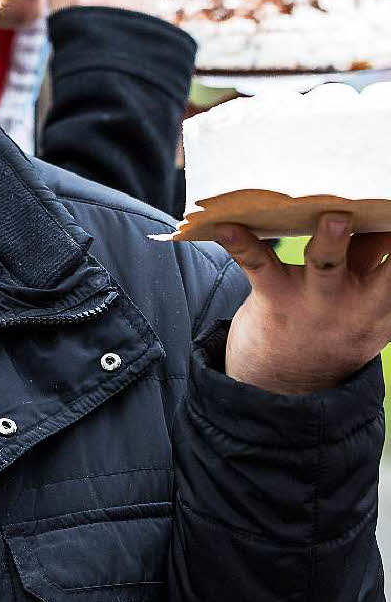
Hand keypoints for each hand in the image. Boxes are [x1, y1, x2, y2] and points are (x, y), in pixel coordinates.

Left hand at [216, 213, 390, 393]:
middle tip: (388, 218)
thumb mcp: (362, 306)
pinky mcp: (275, 300)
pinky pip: (258, 266)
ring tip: (334, 220)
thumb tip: (376, 212)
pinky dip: (241, 245)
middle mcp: (358, 302)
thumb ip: (369, 261)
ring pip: (326, 264)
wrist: (288, 388)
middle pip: (383, 268)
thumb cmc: (327, 327)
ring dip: (331, 241)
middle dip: (389, 243)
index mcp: (384, 303)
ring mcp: (315, 302)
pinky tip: (227, 229)